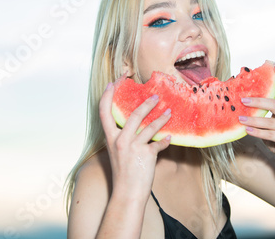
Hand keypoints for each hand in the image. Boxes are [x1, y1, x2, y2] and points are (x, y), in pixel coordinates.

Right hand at [99, 83, 170, 199]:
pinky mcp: (147, 155)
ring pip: (150, 126)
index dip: (108, 94)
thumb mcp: (117, 152)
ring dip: (162, 118)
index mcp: (110, 138)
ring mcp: (133, 147)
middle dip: (146, 103)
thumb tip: (135, 123)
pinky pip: (159, 143)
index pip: (104, 111)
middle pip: (133, 114)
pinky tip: (170, 138)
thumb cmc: (123, 172)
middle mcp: (120, 140)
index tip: (114, 81)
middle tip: (156, 96)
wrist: (127, 194)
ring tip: (169, 112)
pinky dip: (165, 140)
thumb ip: (123, 137)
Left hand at [239, 64, 274, 171]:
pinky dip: (258, 132)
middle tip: (243, 100)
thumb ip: (262, 114)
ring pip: (271, 120)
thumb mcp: (270, 123)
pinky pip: (270, 134)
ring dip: (254, 119)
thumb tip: (240, 103)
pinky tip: (247, 131)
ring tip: (240, 119)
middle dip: (259, 100)